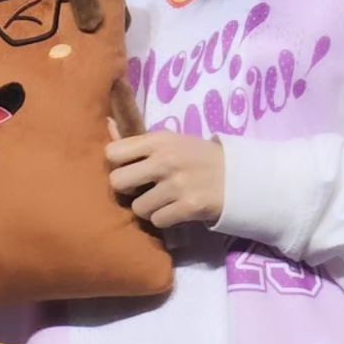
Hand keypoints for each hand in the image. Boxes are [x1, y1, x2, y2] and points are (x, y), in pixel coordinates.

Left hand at [105, 121, 224, 228]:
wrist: (237, 175)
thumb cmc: (196, 157)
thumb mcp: (169, 141)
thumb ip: (137, 140)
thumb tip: (106, 124)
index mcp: (159, 140)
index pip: (113, 152)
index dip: (118, 164)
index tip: (130, 168)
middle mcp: (166, 160)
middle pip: (118, 182)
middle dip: (127, 189)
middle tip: (141, 189)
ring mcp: (177, 184)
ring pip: (137, 207)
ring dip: (148, 208)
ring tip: (163, 201)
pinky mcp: (189, 207)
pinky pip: (158, 220)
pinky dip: (165, 219)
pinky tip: (175, 209)